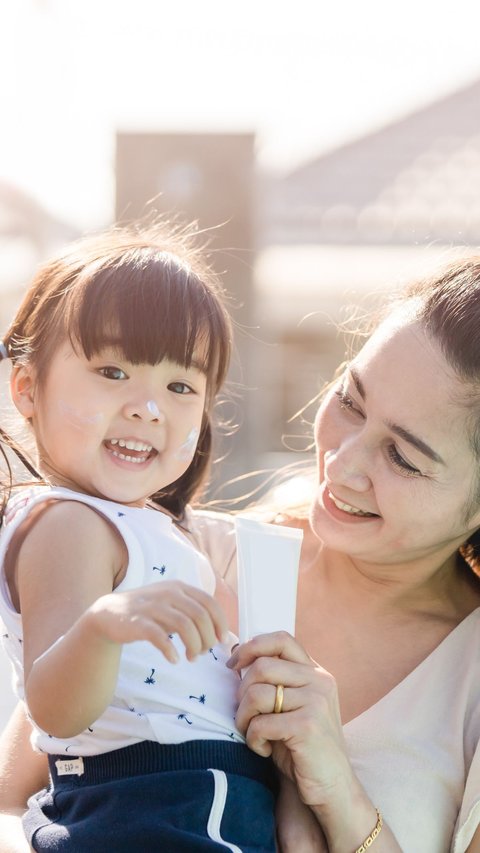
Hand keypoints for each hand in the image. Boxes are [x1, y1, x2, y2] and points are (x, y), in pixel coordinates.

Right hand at [89, 580, 228, 661]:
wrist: (110, 613)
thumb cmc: (150, 613)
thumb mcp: (175, 608)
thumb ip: (198, 618)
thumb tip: (228, 637)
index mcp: (180, 588)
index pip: (210, 603)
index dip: (220, 623)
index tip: (221, 641)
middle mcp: (168, 593)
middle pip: (200, 616)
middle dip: (207, 638)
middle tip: (202, 652)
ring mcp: (152, 606)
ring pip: (184, 625)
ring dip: (193, 645)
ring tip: (191, 657)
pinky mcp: (137, 622)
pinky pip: (159, 637)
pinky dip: (170, 650)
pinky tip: (174, 659)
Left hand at [228, 631, 352, 807]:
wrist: (331, 787)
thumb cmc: (301, 747)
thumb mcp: (291, 706)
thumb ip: (275, 681)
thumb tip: (237, 654)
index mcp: (315, 672)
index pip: (281, 639)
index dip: (252, 647)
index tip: (233, 664)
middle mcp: (319, 681)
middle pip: (262, 667)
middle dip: (242, 692)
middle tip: (243, 716)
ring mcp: (316, 702)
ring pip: (257, 694)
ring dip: (243, 718)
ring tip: (252, 734)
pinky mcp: (308, 726)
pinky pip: (261, 723)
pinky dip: (253, 739)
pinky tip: (263, 749)